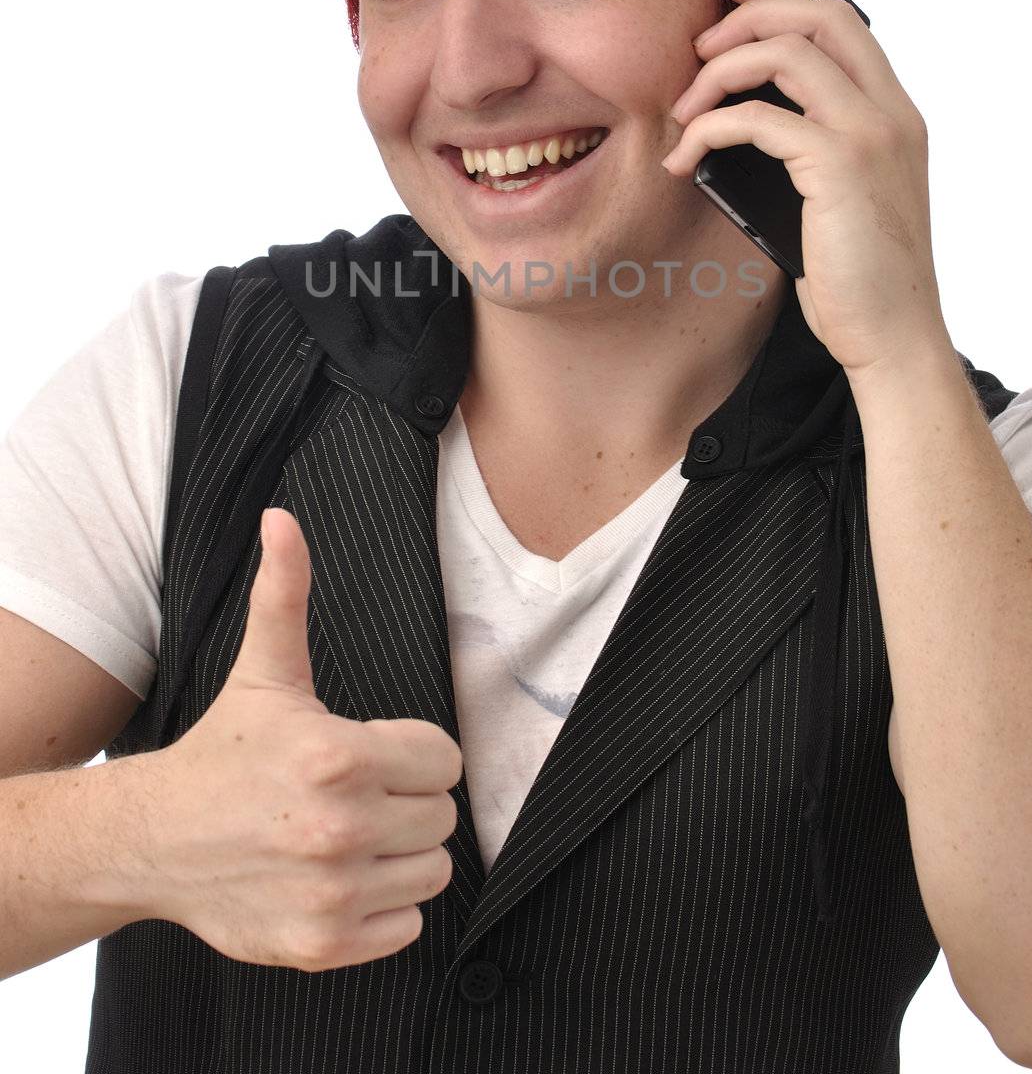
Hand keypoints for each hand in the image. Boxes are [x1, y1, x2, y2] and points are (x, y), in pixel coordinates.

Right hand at [144, 507, 463, 972]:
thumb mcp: (264, 670)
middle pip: (442, 816)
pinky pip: (407, 928)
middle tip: (359, 792)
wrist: (156, 840)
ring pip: (432, 872)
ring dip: (402, 855)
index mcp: (339, 757)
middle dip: (409, 801)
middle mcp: (339, 829)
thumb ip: (285, 591)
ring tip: (352, 833)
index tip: (374, 753)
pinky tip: (341, 877)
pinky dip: (385, 908)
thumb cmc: (224, 751)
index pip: (445, 760)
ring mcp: (332, 893)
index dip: (415, 753)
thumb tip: (281, 518)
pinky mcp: (324, 945)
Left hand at [661, 0, 950, 379]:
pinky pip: (757, 118)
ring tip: (683, 110)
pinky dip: (710, 128)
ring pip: (785, 53)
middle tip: (696, 42)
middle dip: (747, 13)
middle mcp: (891, 112)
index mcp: (894, 112)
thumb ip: (811, 146)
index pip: (838, 21)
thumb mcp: (839, 196)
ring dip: (719, 71)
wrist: (892, 335)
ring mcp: (870, 135)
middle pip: (816, 17)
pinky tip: (687, 157)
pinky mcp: (839, 166)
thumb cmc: (857, 276)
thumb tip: (742, 116)